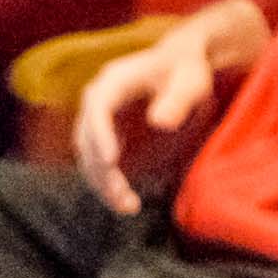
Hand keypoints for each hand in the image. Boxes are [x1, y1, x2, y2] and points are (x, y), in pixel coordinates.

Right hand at [72, 7, 249, 201]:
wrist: (180, 70)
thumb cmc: (187, 71)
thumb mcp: (190, 81)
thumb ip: (178, 99)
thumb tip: (159, 122)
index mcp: (114, 81)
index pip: (98, 107)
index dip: (100, 134)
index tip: (111, 161)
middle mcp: (98, 101)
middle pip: (87, 138)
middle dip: (101, 169)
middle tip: (123, 196)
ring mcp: (99, 122)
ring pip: (89, 158)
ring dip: (103, 184)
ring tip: (129, 207)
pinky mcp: (107, 140)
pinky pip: (100, 167)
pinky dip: (110, 186)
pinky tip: (128, 204)